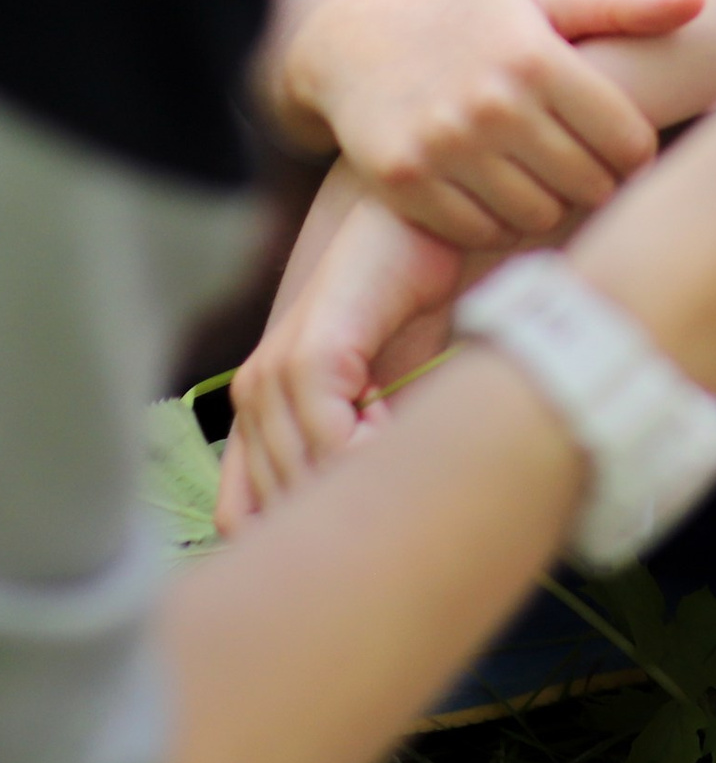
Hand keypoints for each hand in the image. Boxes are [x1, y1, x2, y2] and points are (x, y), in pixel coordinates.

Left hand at [217, 197, 468, 533]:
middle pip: (276, 510)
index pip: (247, 519)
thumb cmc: (411, 307)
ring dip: (358, 487)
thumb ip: (358, 450)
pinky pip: (330, 440)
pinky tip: (400, 430)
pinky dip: (369, 454)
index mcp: (257, 412)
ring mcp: (272, 378)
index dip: (306, 538)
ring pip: (303, 482)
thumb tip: (371, 530)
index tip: (364, 532)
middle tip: (395, 509)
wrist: (423, 224)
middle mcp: (250, 399)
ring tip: (405, 463)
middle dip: (339, 522)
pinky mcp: (309, 356)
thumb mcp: (384, 394)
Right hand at [285, 0, 704, 247]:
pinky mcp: (404, 179)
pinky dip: (497, 223)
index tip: (624, 148)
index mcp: (538, 56)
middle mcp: (491, 101)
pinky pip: (480, 230)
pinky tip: (499, 192)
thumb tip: (702, 0)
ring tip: (547, 180)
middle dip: (598, 182)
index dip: (637, 153)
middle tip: (588, 170)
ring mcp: (443, 143)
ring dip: (551, 206)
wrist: (359, 42)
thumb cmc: (476, 18)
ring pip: (537, 215)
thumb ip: (624, 2)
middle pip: (588, 184)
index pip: (627, 140)